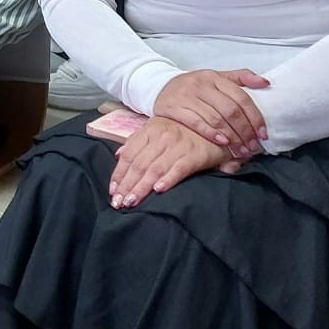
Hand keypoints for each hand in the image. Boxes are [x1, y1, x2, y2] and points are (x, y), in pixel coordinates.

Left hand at [109, 116, 231, 207]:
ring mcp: (178, 145)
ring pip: (154, 169)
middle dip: (126, 185)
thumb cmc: (184, 131)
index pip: (130, 154)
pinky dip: (167, 179)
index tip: (112, 190)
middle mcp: (162, 137)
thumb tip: (119, 154)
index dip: (119, 173)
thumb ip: (138, 141)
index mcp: (151, 130)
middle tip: (118, 202)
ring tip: (131, 201)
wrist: (216, 127)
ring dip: (141, 187)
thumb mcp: (159, 129)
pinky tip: (157, 191)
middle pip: (139, 164)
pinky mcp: (194, 155)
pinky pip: (178, 169)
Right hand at [153, 68, 269, 156]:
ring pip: (215, 118)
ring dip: (232, 137)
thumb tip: (265, 82)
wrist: (160, 86)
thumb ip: (241, 78)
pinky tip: (222, 142)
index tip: (263, 134)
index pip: (241, 98)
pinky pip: (195, 122)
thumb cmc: (195, 86)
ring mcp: (186, 96)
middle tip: (253, 147)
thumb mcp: (216, 77)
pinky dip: (211, 134)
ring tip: (241, 150)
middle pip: (230, 110)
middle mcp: (200, 84)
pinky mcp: (173, 107)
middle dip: (245, 132)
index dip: (255, 117)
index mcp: (214, 77)